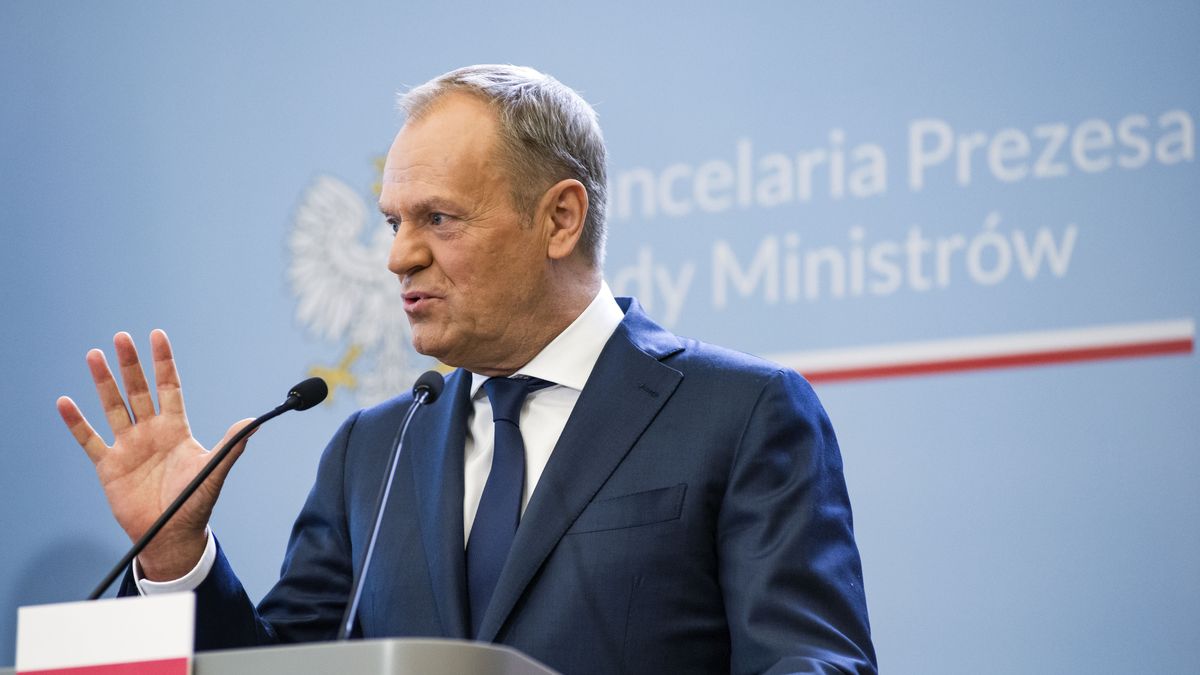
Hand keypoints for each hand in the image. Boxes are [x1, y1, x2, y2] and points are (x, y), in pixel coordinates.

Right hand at [56, 330, 252, 580]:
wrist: (172, 534)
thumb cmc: (195, 502)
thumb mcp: (213, 471)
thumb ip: (231, 446)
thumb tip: (254, 422)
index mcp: (176, 429)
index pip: (169, 387)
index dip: (163, 362)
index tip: (157, 335)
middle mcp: (150, 432)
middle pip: (137, 391)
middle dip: (130, 365)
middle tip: (121, 337)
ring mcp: (128, 446)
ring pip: (113, 407)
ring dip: (103, 383)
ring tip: (93, 356)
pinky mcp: (109, 465)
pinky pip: (90, 440)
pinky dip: (77, 423)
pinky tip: (65, 403)